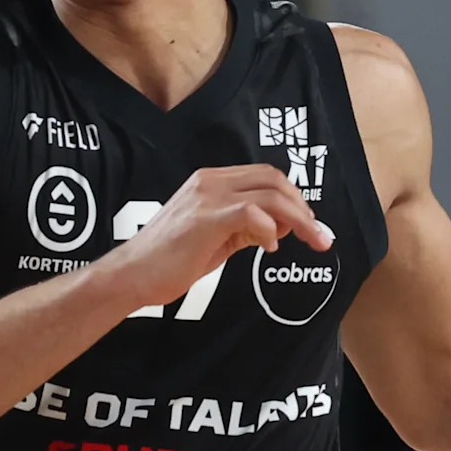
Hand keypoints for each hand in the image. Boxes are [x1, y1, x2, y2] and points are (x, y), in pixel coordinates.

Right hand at [103, 163, 331, 309]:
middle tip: (318, 234)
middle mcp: (210, 181)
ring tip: (312, 241)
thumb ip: (244, 228)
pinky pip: (254, 214)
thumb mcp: (215, 239)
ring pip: (271, 195)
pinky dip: (271, 231)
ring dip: (300, 219)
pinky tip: (269, 249)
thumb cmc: (168, 261)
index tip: (307, 223)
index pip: (264, 176)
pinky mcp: (207, 218)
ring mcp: (208, 197)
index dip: (292, 197)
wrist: (131, 274)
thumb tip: (278, 228)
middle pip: (274, 179)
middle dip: (303, 206)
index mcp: (211, 181)